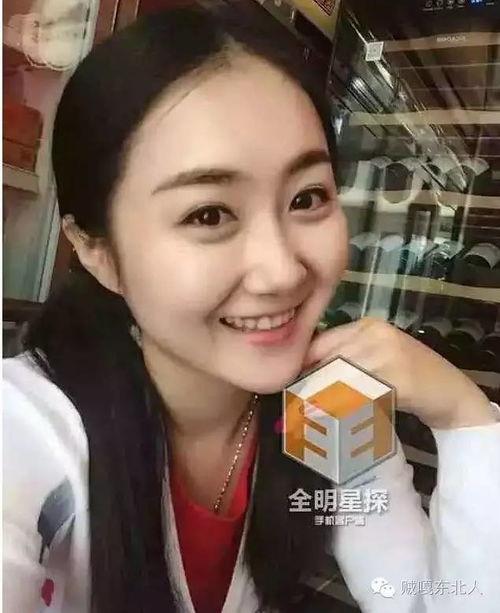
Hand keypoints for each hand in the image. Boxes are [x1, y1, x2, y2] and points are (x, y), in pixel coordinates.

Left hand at [303, 317, 495, 429]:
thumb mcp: (373, 360)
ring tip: (306, 421)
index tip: (290, 390)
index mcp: (365, 326)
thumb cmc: (406, 376)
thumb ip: (342, 360)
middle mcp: (374, 333)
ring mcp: (388, 353)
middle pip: (328, 362)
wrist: (450, 392)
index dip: (302, 368)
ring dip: (323, 404)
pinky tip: (336, 424)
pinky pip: (362, 397)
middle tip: (292, 411)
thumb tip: (300, 377)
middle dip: (309, 388)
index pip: (320, 343)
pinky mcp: (399, 378)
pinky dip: (346, 412)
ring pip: (341, 381)